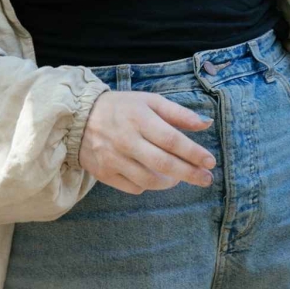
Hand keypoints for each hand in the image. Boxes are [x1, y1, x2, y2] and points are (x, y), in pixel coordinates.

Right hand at [78, 91, 215, 193]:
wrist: (79, 118)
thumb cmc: (122, 108)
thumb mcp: (150, 101)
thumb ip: (178, 113)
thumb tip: (206, 123)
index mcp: (140, 118)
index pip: (171, 139)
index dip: (193, 152)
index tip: (210, 161)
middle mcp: (126, 140)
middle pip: (163, 163)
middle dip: (189, 173)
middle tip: (207, 179)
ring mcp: (113, 159)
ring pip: (149, 180)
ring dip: (170, 182)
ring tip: (180, 177)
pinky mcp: (104, 173)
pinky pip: (133, 187)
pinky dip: (148, 185)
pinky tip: (155, 177)